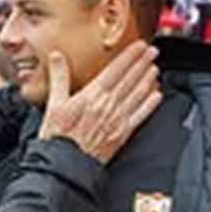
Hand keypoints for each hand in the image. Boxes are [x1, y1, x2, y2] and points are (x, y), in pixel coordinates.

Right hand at [39, 41, 161, 164]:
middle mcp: (108, 105)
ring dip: (148, 79)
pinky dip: (150, 104)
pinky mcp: (122, 134)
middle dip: (142, 63)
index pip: (115, 70)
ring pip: (138, 94)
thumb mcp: (53, 104)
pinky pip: (140, 115)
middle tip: (153, 51)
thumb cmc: (58, 137)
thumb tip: (56, 56)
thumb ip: (58, 78)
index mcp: (92, 95)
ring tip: (155, 68)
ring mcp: (118, 119)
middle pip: (130, 79)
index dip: (129, 56)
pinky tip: (157, 96)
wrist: (66, 165)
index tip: (139, 46)